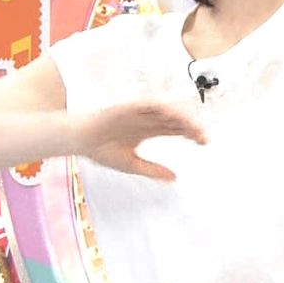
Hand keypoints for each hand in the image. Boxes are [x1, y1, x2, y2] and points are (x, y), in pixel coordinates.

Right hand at [71, 101, 205, 180]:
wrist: (79, 140)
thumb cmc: (101, 150)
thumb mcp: (132, 164)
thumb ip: (153, 170)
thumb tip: (174, 179)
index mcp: (148, 130)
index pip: (175, 129)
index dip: (191, 133)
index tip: (204, 141)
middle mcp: (146, 119)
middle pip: (174, 119)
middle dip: (190, 126)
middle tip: (203, 136)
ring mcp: (138, 112)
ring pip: (165, 110)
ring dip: (179, 115)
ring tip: (192, 126)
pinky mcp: (128, 106)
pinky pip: (148, 103)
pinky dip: (161, 106)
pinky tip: (172, 113)